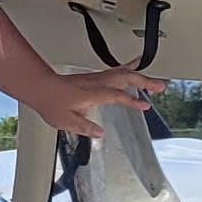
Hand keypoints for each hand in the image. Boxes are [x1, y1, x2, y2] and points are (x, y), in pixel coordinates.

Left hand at [43, 65, 166, 141]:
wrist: (41, 87)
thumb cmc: (51, 102)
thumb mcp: (66, 121)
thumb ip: (84, 127)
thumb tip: (100, 133)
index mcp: (91, 93)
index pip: (116, 95)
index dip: (131, 101)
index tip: (145, 106)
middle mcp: (96, 83)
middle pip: (125, 77)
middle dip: (145, 81)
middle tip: (161, 86)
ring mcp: (96, 78)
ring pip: (122, 72)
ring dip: (140, 76)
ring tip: (155, 81)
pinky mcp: (94, 77)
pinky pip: (116, 71)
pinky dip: (129, 69)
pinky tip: (134, 67)